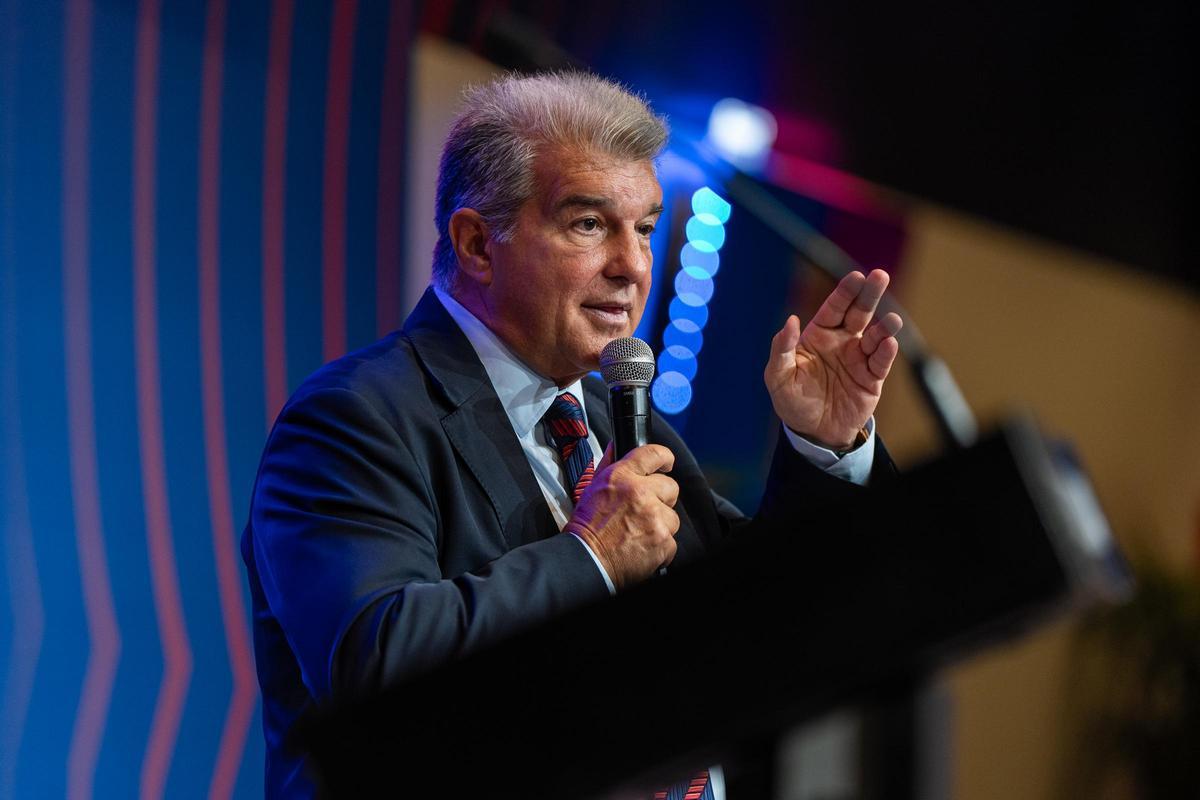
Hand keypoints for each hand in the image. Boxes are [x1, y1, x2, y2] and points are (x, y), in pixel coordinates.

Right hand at [564, 444, 679, 589]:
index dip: (664, 458)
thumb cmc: (586, 528)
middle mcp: (640, 493)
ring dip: (660, 524)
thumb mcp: (593, 488)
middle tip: (644, 510)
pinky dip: (660, 546)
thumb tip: (616, 446)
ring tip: (638, 532)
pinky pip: (671, 541)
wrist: (586, 561)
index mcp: (621, 477)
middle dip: (661, 498)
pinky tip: (642, 547)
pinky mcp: (663, 541)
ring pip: (672, 516)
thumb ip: (609, 464)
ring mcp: (654, 518)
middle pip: (670, 487)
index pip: (653, 454)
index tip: (667, 463)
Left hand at [764, 269, 902, 449]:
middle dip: (869, 295)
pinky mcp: (871, 379)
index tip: (856, 277)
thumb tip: (791, 320)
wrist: (813, 432)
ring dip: (884, 327)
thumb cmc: (792, 401)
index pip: (834, 308)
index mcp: (819, 336)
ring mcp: (859, 359)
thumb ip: (781, 348)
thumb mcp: (778, 376)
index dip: (845, 292)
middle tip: (880, 276)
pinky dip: (886, 352)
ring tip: (892, 320)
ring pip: (875, 336)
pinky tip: (888, 343)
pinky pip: (881, 362)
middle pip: (859, 313)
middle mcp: (842, 342)